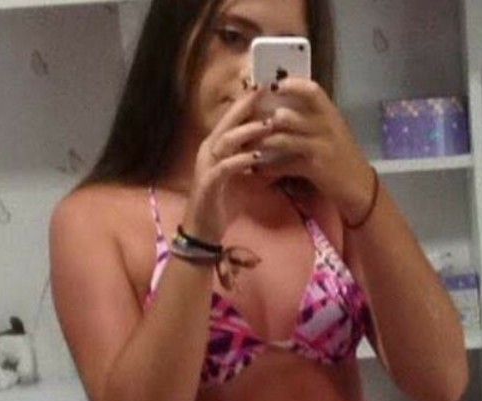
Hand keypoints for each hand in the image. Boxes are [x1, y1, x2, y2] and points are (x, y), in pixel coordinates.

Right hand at [182, 87, 272, 241]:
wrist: (203, 230)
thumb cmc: (223, 204)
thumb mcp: (244, 180)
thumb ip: (256, 165)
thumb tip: (277, 154)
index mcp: (217, 147)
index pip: (232, 119)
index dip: (247, 103)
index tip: (266, 88)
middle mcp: (209, 151)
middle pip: (227, 122)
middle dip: (246, 106)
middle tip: (266, 91)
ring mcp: (206, 165)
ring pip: (227, 141)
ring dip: (248, 131)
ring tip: (269, 124)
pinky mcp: (208, 183)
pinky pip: (225, 167)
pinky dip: (241, 160)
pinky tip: (257, 157)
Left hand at [250, 77, 376, 223]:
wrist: (360, 187)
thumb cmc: (342, 157)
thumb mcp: (332, 131)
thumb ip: (312, 118)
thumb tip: (281, 106)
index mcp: (331, 114)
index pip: (312, 91)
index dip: (291, 85)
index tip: (273, 84)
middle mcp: (327, 128)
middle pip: (289, 116)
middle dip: (264, 118)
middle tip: (247, 119)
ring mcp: (321, 148)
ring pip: (284, 140)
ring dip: (263, 143)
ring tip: (248, 144)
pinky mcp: (315, 169)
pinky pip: (287, 165)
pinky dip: (271, 168)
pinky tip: (259, 170)